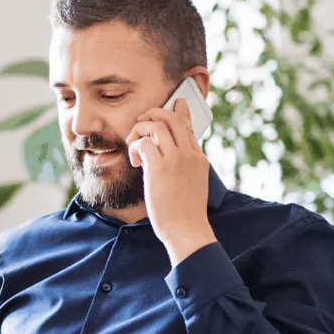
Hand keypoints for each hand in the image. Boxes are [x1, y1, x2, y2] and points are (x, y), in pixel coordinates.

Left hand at [126, 97, 216, 264]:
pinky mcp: (159, 167)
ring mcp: (175, 159)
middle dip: (153, 114)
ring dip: (140, 130)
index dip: (179, 112)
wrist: (187, 229)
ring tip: (134, 145)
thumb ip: (185, 167)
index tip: (176, 103)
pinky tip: (135, 161)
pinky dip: (135, 146)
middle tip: (141, 123)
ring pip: (156, 124)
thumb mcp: (193, 184)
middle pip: (172, 117)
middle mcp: (189, 154)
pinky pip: (144, 142)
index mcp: (198, 158)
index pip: (188, 126)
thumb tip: (165, 160)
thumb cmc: (186, 213)